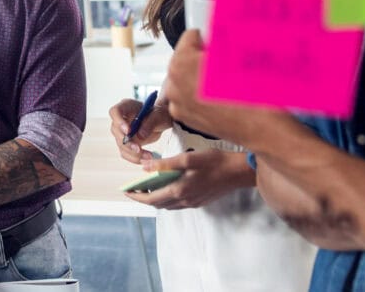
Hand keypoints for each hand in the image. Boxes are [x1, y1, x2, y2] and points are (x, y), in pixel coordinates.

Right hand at [109, 98, 172, 163]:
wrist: (161, 121)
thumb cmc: (159, 114)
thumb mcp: (159, 115)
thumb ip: (150, 122)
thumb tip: (140, 135)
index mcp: (126, 106)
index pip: (115, 112)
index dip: (118, 121)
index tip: (128, 131)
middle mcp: (121, 119)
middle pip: (116, 131)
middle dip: (127, 142)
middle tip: (138, 149)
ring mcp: (122, 132)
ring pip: (120, 144)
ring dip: (133, 153)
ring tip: (149, 156)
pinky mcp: (126, 143)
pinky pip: (126, 153)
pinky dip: (135, 158)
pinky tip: (146, 157)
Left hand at [124, 150, 255, 209]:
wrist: (239, 172)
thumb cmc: (214, 161)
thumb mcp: (188, 158)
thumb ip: (165, 164)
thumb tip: (144, 167)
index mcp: (180, 190)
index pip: (151, 199)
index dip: (136, 195)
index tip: (125, 191)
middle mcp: (185, 201)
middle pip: (158, 204)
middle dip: (143, 197)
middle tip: (133, 188)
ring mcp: (193, 203)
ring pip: (168, 205)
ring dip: (155, 198)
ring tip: (146, 187)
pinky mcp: (200, 201)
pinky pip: (178, 204)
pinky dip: (167, 198)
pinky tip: (166, 187)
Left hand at [163, 30, 282, 144]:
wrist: (260, 127)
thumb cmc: (249, 93)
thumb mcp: (235, 54)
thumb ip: (218, 40)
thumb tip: (216, 33)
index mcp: (181, 64)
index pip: (189, 37)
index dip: (206, 39)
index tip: (215, 44)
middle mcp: (174, 84)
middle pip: (184, 59)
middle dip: (200, 58)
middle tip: (222, 63)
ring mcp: (178, 103)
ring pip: (185, 78)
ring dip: (199, 76)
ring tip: (222, 81)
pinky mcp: (185, 117)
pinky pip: (187, 96)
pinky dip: (199, 93)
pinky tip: (218, 96)